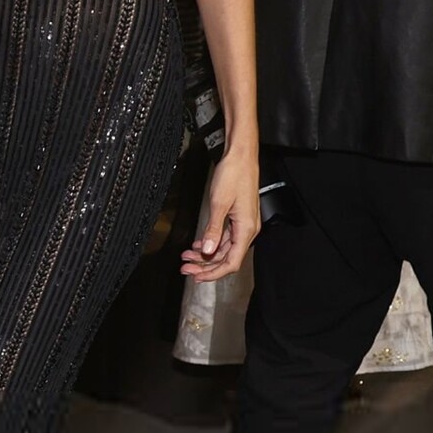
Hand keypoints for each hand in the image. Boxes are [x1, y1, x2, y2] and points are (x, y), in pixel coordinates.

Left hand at [180, 146, 259, 282]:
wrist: (241, 156)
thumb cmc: (233, 175)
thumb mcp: (219, 204)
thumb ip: (213, 229)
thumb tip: (209, 251)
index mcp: (246, 230)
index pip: (231, 262)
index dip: (214, 273)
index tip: (196, 276)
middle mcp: (247, 230)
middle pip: (226, 258)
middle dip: (205, 265)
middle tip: (185, 267)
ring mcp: (242, 224)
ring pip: (224, 248)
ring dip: (206, 254)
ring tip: (187, 256)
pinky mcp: (237, 217)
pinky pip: (224, 237)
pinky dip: (211, 242)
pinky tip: (198, 244)